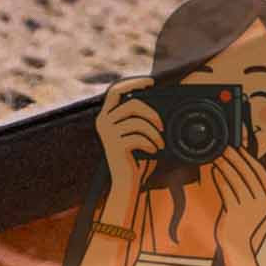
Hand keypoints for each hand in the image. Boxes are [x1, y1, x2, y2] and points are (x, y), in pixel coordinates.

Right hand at [93, 76, 161, 198]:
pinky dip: (151, 143)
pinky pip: (139, 136)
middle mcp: (103, 122)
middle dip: (151, 113)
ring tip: (160, 143)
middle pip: (131, 104)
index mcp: (106, 116)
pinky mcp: (115, 145)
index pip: (115, 91)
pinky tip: (153, 151)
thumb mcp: (135, 134)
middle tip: (161, 126)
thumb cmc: (135, 158)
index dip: (133, 83)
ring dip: (154, 132)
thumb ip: (138, 119)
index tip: (151, 82)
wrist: (126, 182)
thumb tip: (157, 105)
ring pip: (137, 121)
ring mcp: (108, 133)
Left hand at [209, 145, 265, 256]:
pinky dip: (219, 178)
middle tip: (224, 148)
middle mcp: (263, 202)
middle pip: (247, 173)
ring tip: (217, 157)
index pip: (261, 172)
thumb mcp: (252, 199)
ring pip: (235, 179)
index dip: (249, 158)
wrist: (238, 242)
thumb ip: (249, 182)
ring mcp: (250, 207)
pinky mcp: (236, 212)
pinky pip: (226, 190)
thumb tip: (240, 156)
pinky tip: (214, 171)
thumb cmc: (243, 216)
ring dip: (224, 165)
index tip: (239, 147)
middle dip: (235, 158)